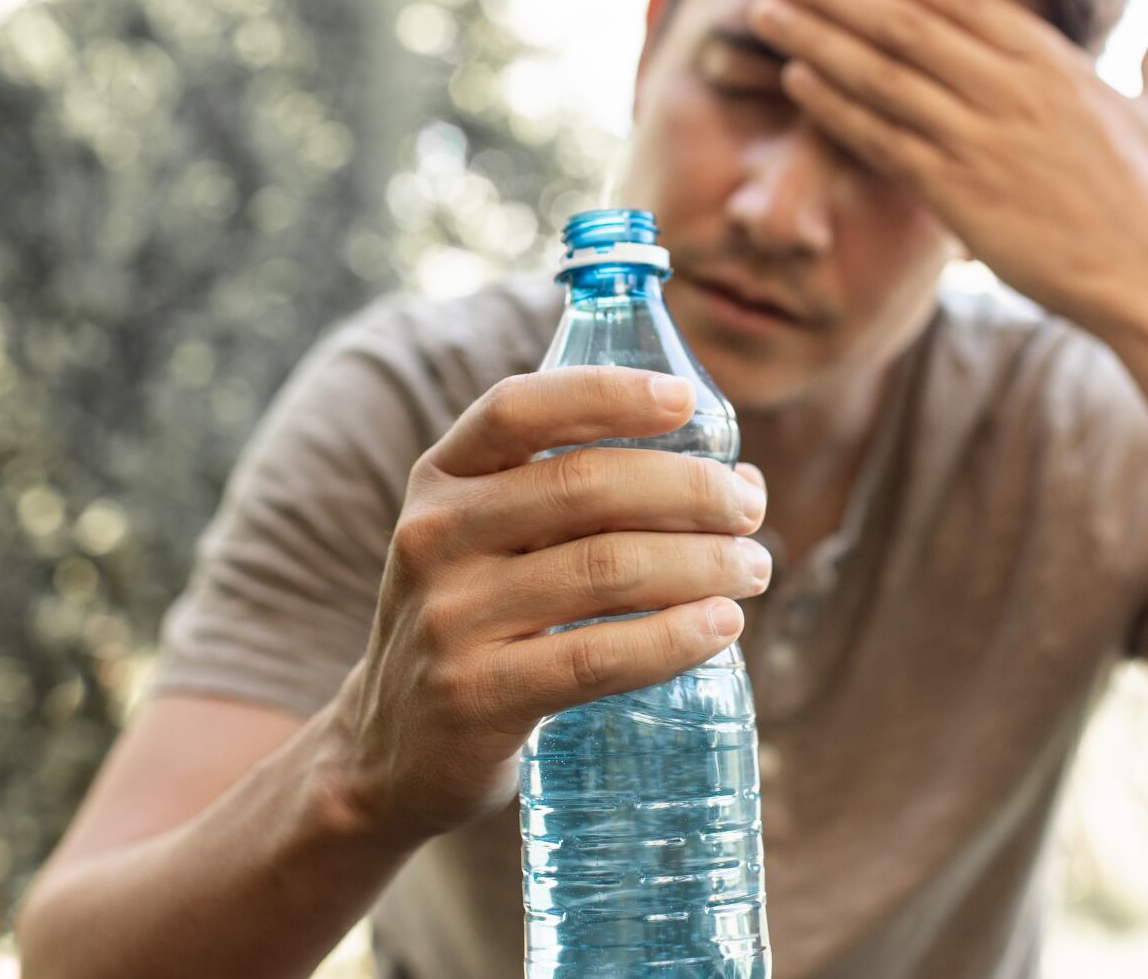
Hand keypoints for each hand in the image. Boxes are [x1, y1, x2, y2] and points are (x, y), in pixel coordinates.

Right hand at [328, 367, 771, 842]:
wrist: (393, 753)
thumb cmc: (481, 628)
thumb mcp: (493, 545)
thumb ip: (589, 503)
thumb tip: (741, 482)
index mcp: (441, 479)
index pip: (519, 409)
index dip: (607, 393)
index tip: (686, 400)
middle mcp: (435, 537)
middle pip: (586, 485)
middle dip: (691, 490)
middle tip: (749, 512)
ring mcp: (450, 618)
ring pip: (607, 569)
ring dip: (703, 563)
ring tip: (754, 569)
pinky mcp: (476, 697)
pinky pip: (598, 656)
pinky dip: (676, 637)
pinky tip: (722, 626)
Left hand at [747, 0, 1147, 340]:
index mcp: (1052, 59)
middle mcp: (1009, 87)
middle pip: (902, 21)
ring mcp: (980, 138)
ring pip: (880, 75)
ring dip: (815, 41)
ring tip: (763, 14)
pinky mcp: (958, 194)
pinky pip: (881, 140)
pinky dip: (835, 108)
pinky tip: (796, 82)